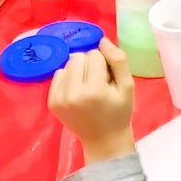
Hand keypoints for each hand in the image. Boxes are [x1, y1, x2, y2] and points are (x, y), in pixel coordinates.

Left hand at [48, 38, 136, 164]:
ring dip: (78, 70)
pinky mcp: (52, 103)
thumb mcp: (128, 85)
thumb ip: (118, 60)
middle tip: (98, 82)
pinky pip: (58, 74)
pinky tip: (77, 91)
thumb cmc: (119, 112)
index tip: (108, 79)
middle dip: (90, 64)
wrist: (104, 140)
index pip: (94, 54)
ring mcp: (59, 99)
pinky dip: (68, 78)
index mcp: (94, 90)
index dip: (104, 63)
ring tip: (87, 87)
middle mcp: (72, 94)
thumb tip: (102, 40)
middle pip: (78, 57)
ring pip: (67, 64)